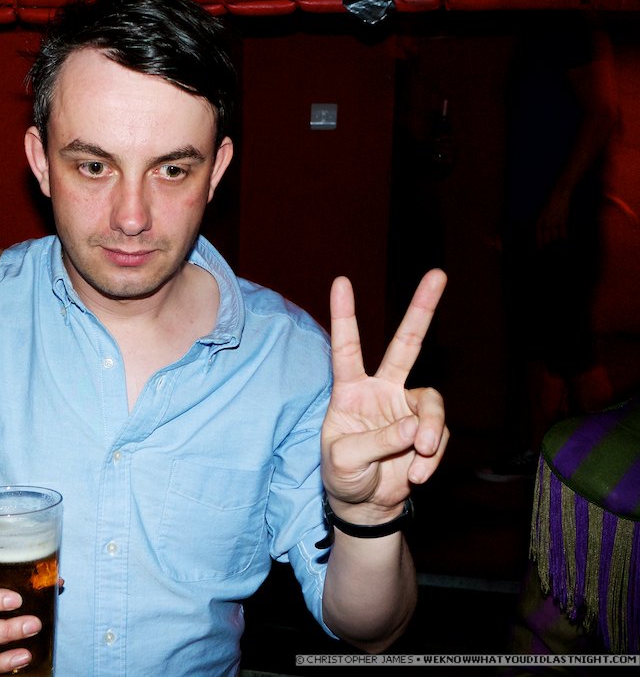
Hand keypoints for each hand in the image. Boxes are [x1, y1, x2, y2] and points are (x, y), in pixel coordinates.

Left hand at [320, 269, 448, 521]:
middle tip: (438, 274)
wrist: (366, 506)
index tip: (341, 281)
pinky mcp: (427, 431)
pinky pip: (438, 436)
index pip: (346, 348)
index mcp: (350, 391)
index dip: (345, 316)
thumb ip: (377, 441)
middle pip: (406, 344)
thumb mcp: (346, 460)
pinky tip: (415, 476)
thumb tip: (414, 427)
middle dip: (422, 309)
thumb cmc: (344, 476)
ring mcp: (407, 409)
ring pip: (432, 403)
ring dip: (429, 431)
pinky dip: (431, 458)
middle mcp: (381, 391)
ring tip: (418, 458)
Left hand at [536, 190, 570, 245]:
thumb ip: (542, 222)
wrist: (559, 195)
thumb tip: (543, 232)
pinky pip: (564, 232)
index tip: (540, 248)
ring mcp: (554, 221)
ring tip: (558, 241)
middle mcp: (546, 221)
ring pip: (555, 236)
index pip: (538, 234)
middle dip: (548, 243)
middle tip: (550, 247)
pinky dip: (565, 236)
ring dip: (557, 240)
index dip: (539, 241)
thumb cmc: (551, 204)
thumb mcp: (543, 213)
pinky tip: (566, 238)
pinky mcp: (563, 220)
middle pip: (546, 237)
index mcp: (540, 219)